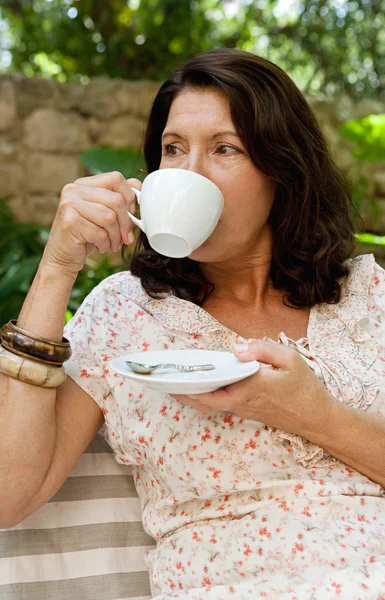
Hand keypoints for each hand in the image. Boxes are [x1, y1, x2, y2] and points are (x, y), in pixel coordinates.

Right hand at [43, 172, 141, 274]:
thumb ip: (118, 198)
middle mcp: (74, 190)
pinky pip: (100, 233)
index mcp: (84, 184)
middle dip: (126, 222)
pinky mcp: (70, 222)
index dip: (129, 196)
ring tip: (112, 244)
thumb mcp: (104, 214)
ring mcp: (70, 205)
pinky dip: (105, 244)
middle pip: (116, 199)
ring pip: (109, 217)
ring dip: (116, 236)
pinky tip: (101, 247)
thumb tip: (138, 187)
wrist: (63, 257)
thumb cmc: (86, 236)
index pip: (115, 178)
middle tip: (126, 237)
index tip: (132, 213)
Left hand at [172, 339, 335, 439]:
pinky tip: (198, 387)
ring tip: (172, 383)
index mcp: (249, 386)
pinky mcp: (246, 412)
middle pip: (202, 400)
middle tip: (160, 381)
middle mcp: (241, 401)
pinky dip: (203, 398)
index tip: (171, 370)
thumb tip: (236, 348)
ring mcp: (242, 409)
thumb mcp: (290, 359)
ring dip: (189, 396)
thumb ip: (263, 349)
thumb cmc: (305, 387)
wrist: (317, 418)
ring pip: (208, 404)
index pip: (212, 384)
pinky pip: (218, 405)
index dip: (189, 379)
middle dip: (179, 392)